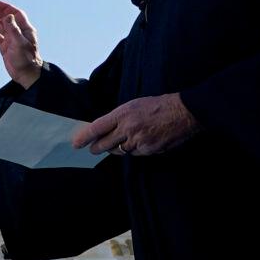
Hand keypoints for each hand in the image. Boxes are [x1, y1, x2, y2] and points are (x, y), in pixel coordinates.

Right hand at [0, 0, 42, 89]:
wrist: (26, 75)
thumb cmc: (26, 59)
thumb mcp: (19, 43)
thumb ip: (13, 29)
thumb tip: (8, 15)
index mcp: (25, 29)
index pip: (15, 14)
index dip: (5, 7)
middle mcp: (18, 33)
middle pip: (6, 18)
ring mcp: (11, 40)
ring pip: (0, 26)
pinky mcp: (5, 48)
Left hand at [71, 93, 198, 158]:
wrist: (183, 112)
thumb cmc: (158, 106)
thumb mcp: (134, 105)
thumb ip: (118, 118)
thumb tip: (104, 130)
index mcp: (123, 114)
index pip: (97, 128)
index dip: (84, 137)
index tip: (76, 143)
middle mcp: (128, 128)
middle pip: (104, 144)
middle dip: (96, 148)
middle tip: (92, 149)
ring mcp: (138, 141)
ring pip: (119, 151)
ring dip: (118, 148)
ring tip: (123, 140)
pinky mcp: (148, 150)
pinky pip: (135, 154)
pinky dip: (135, 150)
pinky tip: (141, 141)